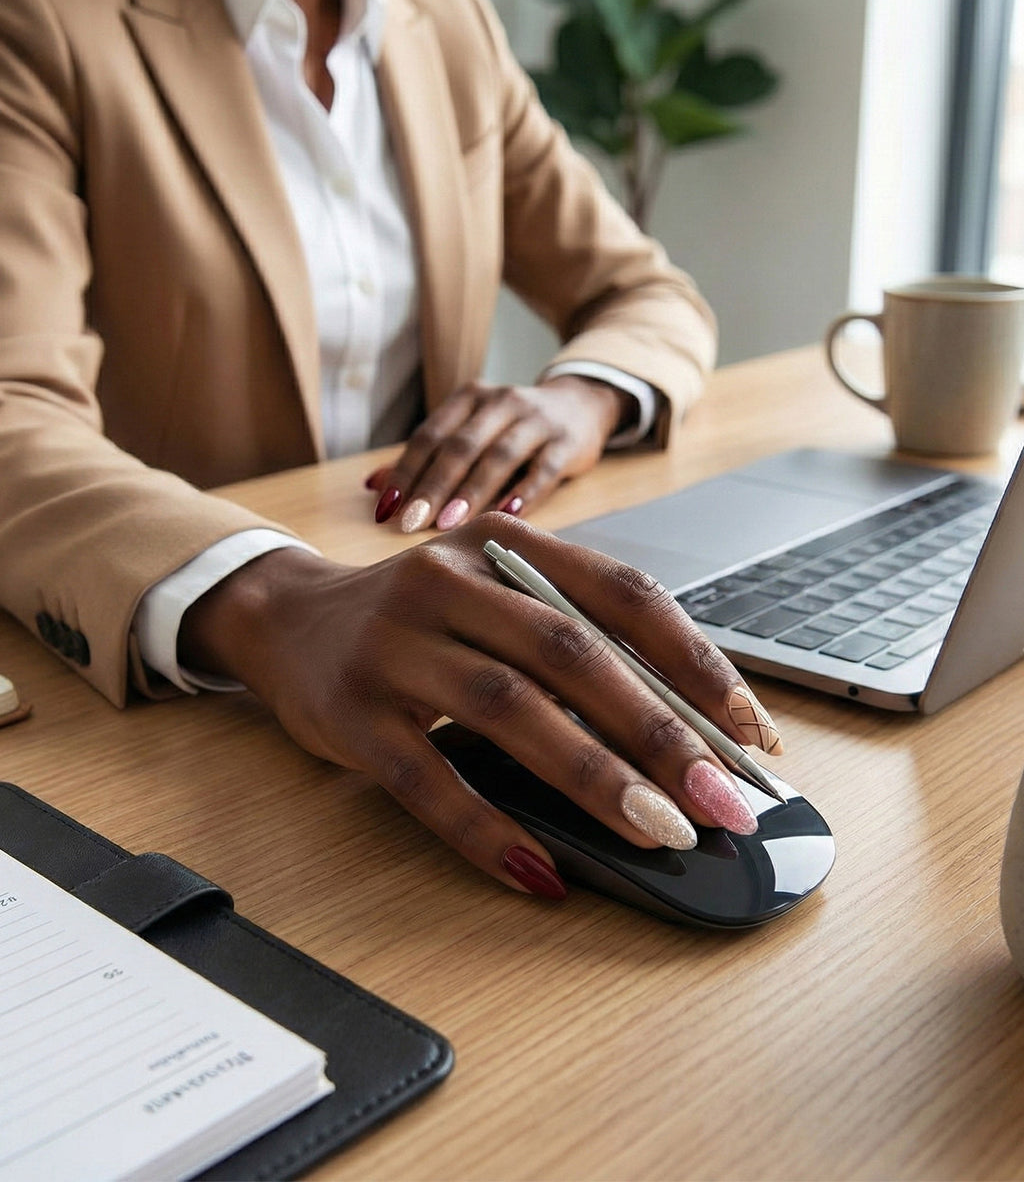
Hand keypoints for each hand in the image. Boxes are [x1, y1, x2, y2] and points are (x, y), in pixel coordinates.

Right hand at [179, 515, 782, 899]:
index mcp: (507, 543)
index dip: (695, 661)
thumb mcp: (495, 597)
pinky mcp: (350, 713)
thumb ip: (574, 642)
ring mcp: (394, 645)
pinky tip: (540, 871)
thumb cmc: (421, 616)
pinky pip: (428, 779)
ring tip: (658, 833)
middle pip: (570, 652)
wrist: (289, 618)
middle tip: (723, 801)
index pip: (622, 592)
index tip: (752, 732)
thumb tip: (685, 737)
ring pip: (508, 708)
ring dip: (593, 777)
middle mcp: (450, 580)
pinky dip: (488, 829)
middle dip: (660, 731)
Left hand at [367, 376, 631, 532]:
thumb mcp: (470, 431)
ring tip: (449, 524)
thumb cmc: (511, 427)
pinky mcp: (567, 442)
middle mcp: (501, 402)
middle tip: (411, 524)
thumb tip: (373, 486)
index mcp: (469, 397)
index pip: (429, 435)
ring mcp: (536, 420)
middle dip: (433, 487)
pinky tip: (506, 516)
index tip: (386, 508)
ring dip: (472, 492)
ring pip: (499, 456)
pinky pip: (543, 470)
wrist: (580, 405)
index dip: (406, 472)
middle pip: (460, 446)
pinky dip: (523, 494)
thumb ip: (427, 457)